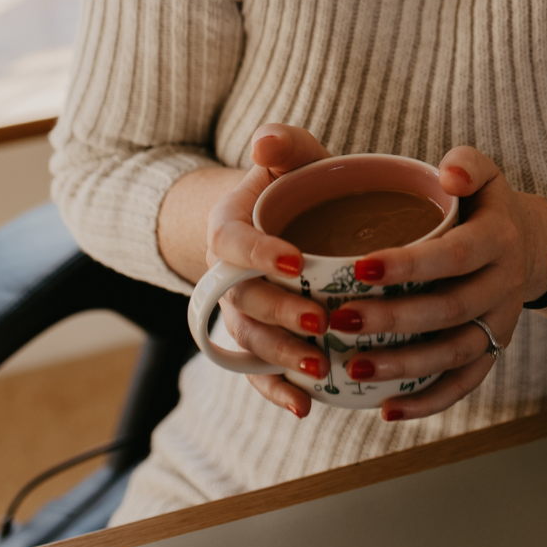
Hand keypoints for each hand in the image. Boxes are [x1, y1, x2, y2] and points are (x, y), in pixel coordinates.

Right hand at [206, 123, 332, 417]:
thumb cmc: (290, 182)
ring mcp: (238, 310)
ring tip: (322, 365)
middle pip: (243, 300)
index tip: (296, 261)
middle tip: (320, 319)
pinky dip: (276, 391)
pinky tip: (307, 406)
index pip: (232, 242)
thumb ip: (281, 142)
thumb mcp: (290, 153)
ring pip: (250, 339)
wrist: (279, 219)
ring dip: (282, 356)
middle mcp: (224, 275)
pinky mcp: (255, 339)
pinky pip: (255, 371)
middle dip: (280, 312)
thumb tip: (265, 141)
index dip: (259, 254)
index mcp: (227, 227)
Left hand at [322, 146, 546, 422]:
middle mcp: (504, 285)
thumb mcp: (482, 173)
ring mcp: (500, 323)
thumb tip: (447, 175)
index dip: (408, 265)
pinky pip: (463, 384)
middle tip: (338, 320)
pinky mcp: (493, 352)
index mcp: (498, 238)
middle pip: (448, 310)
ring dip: (403, 366)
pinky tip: (385, 409)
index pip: (453, 255)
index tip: (358, 269)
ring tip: (352, 366)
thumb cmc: (482, 205)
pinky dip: (427, 402)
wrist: (525, 244)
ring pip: (453, 353)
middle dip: (392, 319)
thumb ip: (466, 164)